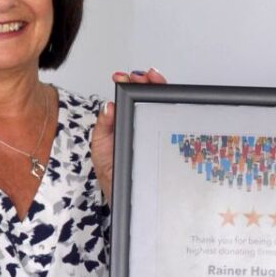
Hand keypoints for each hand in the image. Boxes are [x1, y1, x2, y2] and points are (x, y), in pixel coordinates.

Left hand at [94, 67, 167, 200]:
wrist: (126, 200)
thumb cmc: (114, 175)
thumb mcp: (100, 148)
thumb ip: (103, 127)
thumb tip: (108, 107)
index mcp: (126, 122)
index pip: (132, 98)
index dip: (131, 84)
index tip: (125, 76)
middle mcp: (144, 124)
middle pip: (150, 97)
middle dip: (147, 81)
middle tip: (141, 76)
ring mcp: (158, 132)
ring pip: (164, 105)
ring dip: (160, 89)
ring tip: (153, 79)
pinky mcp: (169, 143)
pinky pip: (175, 124)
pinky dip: (174, 109)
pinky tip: (168, 100)